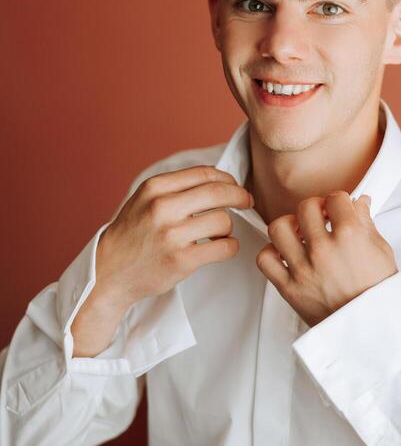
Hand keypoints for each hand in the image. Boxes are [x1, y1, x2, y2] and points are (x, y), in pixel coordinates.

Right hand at [96, 165, 253, 308]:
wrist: (109, 271)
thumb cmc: (132, 234)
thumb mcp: (145, 199)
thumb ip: (176, 187)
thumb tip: (219, 179)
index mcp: (155, 188)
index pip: (205, 174)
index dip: (228, 179)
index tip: (235, 186)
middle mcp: (163, 207)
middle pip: (220, 192)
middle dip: (240, 196)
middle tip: (246, 202)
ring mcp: (172, 235)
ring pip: (223, 221)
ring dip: (228, 228)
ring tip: (218, 234)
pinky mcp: (182, 260)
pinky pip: (225, 247)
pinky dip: (229, 247)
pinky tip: (220, 247)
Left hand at [255, 192, 398, 327]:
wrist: (373, 330)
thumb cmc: (380, 294)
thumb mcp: (382, 252)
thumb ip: (367, 223)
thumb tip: (360, 204)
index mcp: (350, 237)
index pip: (335, 199)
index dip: (339, 201)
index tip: (339, 208)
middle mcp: (323, 250)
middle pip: (305, 207)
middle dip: (315, 208)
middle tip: (321, 217)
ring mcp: (303, 269)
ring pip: (279, 228)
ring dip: (290, 226)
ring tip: (300, 233)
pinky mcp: (289, 288)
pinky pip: (265, 260)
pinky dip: (272, 253)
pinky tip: (286, 255)